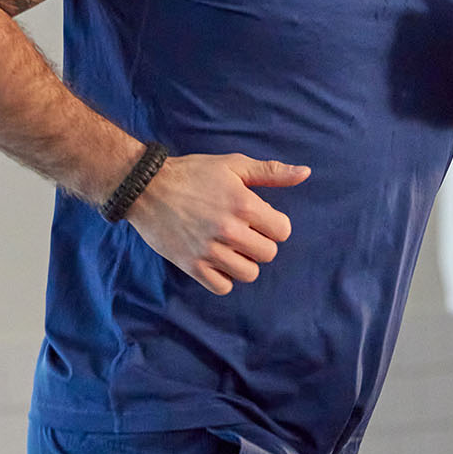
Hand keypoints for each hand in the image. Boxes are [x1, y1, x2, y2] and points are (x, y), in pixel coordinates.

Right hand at [125, 153, 309, 294]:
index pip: (283, 231)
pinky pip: (223, 287)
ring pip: (248, 273)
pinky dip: (224, 278)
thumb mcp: (233, 165)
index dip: (274, 224)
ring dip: (243, 262)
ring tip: (230, 247)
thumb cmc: (193, 173)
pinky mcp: (192, 266)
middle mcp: (229, 230)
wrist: (147, 187)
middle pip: (268, 254)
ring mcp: (210, 250)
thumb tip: (305, 173)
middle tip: (243, 232)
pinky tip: (217, 261)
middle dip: (260, 243)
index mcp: (244, 204)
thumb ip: (271, 172)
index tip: (258, 218)